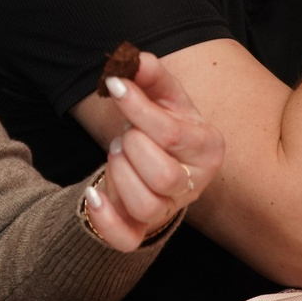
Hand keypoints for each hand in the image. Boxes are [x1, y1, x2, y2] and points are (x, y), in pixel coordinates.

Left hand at [88, 49, 224, 249]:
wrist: (155, 157)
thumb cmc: (162, 123)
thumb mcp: (162, 93)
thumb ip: (150, 74)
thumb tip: (132, 60)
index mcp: (208, 147)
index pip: (172, 133)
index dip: (137, 108)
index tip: (115, 87)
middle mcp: (195, 183)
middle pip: (163, 175)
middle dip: (132, 147)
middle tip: (125, 134)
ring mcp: (171, 210)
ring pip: (146, 206)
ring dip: (119, 175)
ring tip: (118, 156)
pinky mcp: (143, 230)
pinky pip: (126, 239)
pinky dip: (105, 220)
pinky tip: (93, 193)